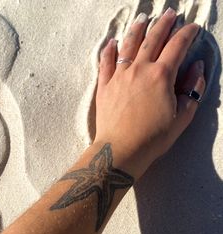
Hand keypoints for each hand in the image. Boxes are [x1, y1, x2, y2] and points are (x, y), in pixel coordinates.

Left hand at [94, 8, 205, 178]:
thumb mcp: (182, 117)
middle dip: (164, 24)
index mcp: (161, 76)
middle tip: (170, 13)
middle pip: (153, 39)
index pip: (177, 46)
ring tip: (142, 18)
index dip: (187, 34)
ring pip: (129, 45)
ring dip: (137, 29)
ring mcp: (119, 76)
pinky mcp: (104, 86)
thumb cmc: (153, 138)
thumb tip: (197, 68)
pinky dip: (109, 51)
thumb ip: (192, 90)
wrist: (121, 150)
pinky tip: (112, 43)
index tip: (192, 27)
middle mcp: (139, 70)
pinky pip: (105, 63)